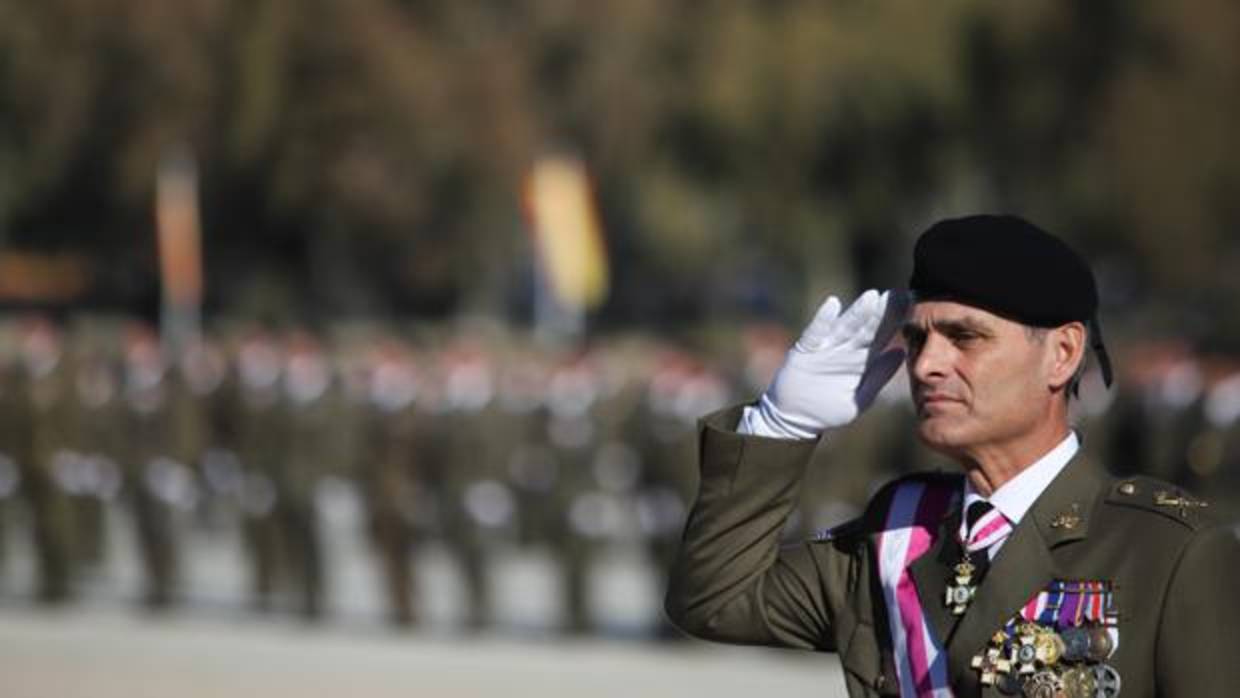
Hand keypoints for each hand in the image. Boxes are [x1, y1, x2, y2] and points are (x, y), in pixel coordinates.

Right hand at [741, 289, 907, 438]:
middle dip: (882, 312)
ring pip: (845, 327)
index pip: (882, 336)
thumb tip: (901, 352)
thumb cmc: (829, 409)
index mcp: (861, 360)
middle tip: (900, 294)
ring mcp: (826, 348)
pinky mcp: (806, 351)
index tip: (912, 304)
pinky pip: (815, 333)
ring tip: (872, 297)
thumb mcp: (860, 398)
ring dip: (858, 313)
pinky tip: (832, 305)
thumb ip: (879, 376)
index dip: (896, 321)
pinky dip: (823, 320)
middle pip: (867, 327)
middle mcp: (845, 349)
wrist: (795, 418)